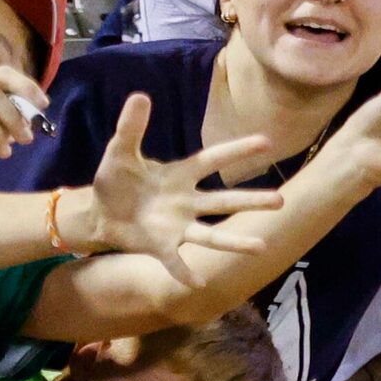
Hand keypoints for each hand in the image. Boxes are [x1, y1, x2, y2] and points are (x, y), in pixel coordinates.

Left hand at [70, 93, 283, 284]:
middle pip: (222, 201)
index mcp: (179, 175)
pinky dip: (185, 272)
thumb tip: (139, 96)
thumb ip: (131, 128)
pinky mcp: (160, 247)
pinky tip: (200, 283)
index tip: (267, 142)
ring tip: (262, 246)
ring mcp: (176, 227)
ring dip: (234, 241)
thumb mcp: (120, 152)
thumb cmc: (115, 181)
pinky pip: (176, 262)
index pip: (212, 160)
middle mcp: (185, 202)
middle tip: (282, 201)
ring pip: (210, 235)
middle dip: (251, 200)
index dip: (237, 151)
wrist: (98, 213)